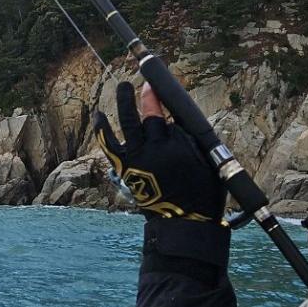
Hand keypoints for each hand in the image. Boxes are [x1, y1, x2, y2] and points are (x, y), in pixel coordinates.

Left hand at [93, 82, 226, 222]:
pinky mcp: (126, 169)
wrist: (184, 223)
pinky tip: (99, 117)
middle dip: (146, 96)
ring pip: (128, 124)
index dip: (163, 99)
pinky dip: (104, 130)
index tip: (158, 86)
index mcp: (180, 146)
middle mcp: (157, 149)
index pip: (171, 114)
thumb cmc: (202, 193)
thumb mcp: (208, 160)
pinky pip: (110, 146)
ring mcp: (138, 159)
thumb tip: (177, 118)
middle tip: (142, 83)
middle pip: (149, 115)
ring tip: (122, 87)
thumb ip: (191, 138)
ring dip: (124, 103)